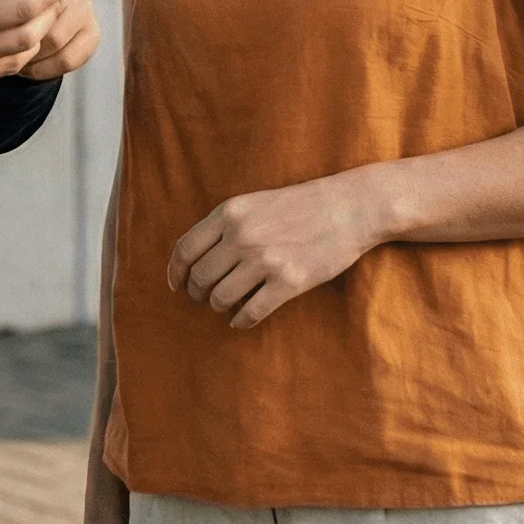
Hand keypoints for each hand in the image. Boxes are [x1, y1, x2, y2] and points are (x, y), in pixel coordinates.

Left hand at [168, 174, 383, 328]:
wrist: (347, 208)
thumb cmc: (299, 206)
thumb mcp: (253, 203)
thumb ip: (223, 225)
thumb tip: (191, 258)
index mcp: (230, 212)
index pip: (185, 249)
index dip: (175, 271)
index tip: (176, 285)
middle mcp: (243, 236)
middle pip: (201, 277)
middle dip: (198, 292)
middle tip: (204, 296)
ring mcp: (265, 260)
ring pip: (221, 298)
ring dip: (219, 306)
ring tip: (226, 304)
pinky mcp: (288, 282)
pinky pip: (250, 312)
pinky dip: (240, 320)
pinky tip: (241, 319)